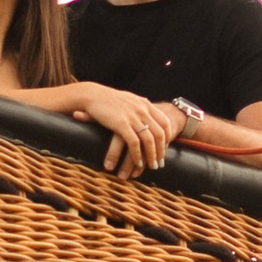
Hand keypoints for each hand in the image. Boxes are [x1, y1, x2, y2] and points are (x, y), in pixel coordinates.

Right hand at [63, 81, 180, 175]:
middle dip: (161, 150)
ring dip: (151, 156)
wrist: (92, 94)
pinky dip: (137, 155)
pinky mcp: (121, 124)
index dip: (168, 137)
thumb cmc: (109, 99)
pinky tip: (137, 162)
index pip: (165, 122)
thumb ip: (140, 106)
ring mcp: (132, 117)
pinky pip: (134, 143)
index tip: (166, 147)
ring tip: (151, 166)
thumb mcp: (130, 99)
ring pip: (149, 140)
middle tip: (160, 163)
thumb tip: (148, 110)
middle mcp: (142, 110)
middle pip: (159, 133)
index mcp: (145, 104)